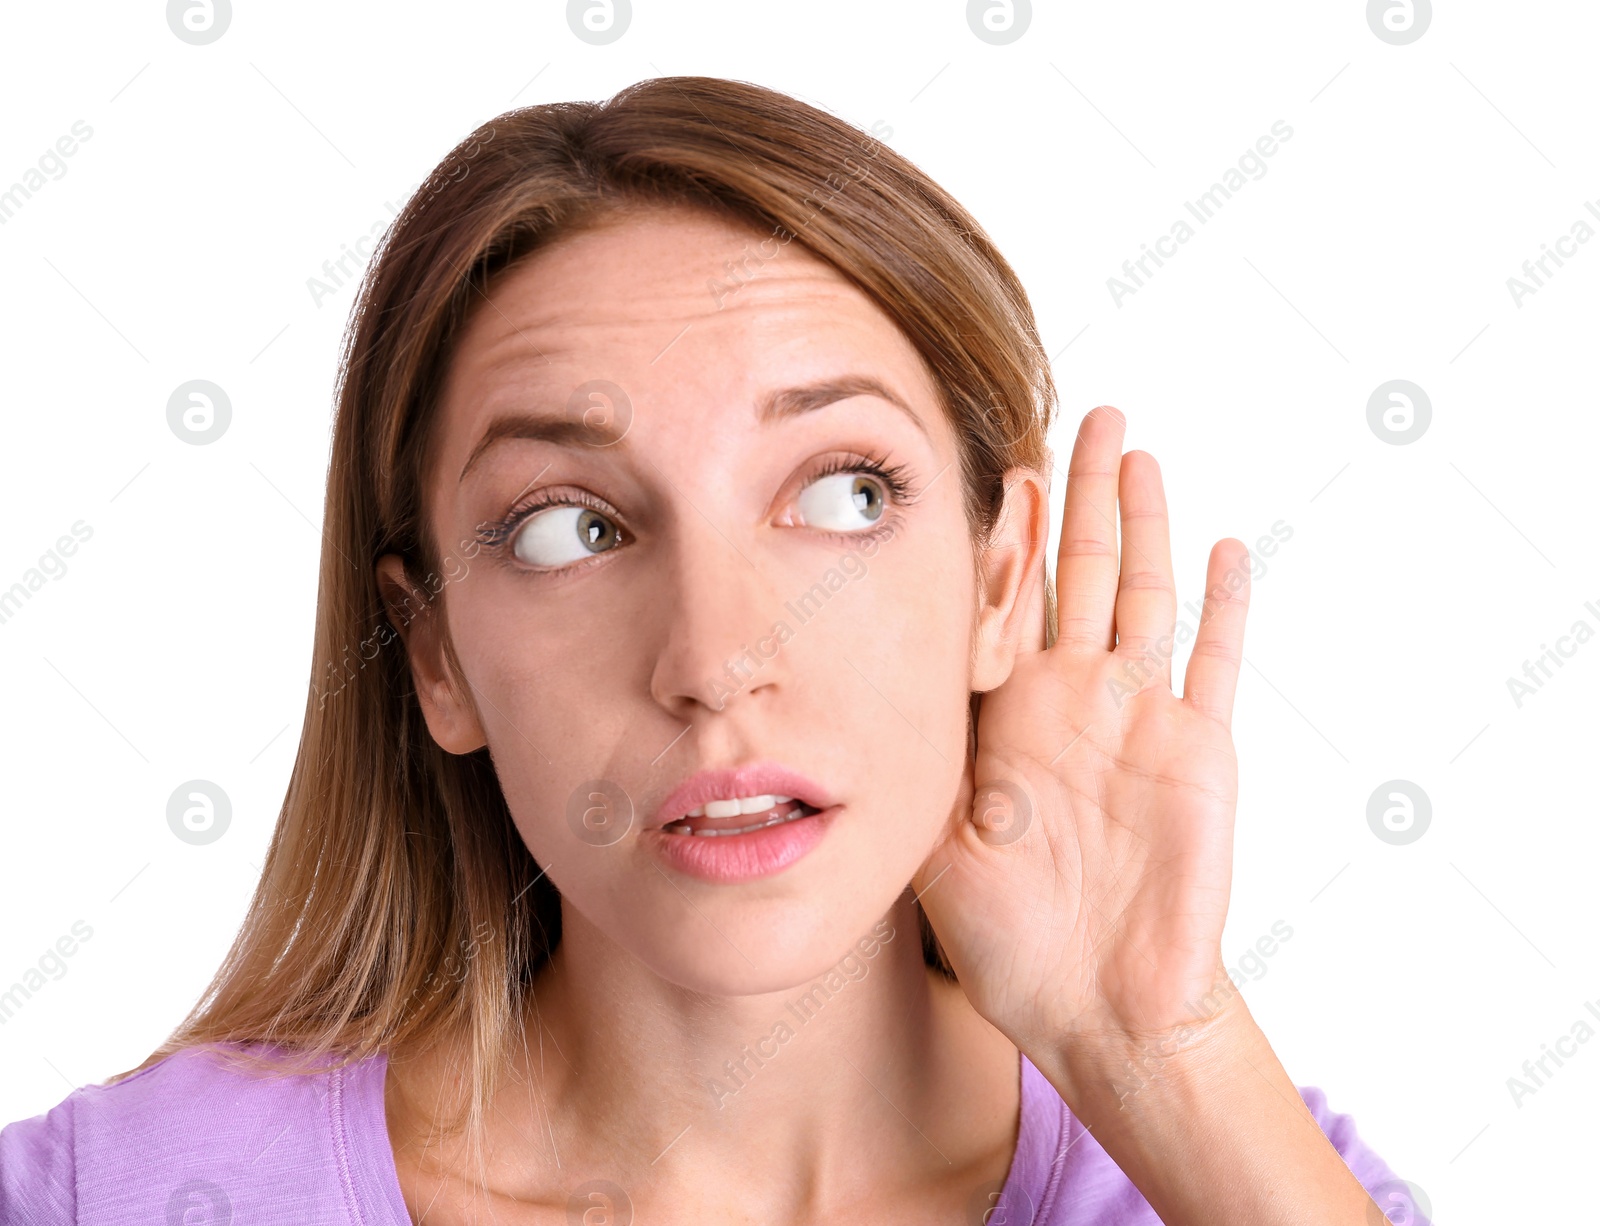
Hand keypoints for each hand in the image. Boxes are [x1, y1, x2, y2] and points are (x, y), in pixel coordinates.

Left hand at [912, 406, 1252, 1056]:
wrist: (1098, 1004)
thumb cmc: (1010, 939)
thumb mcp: (932, 842)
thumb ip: (913, 764)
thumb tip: (854, 694)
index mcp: (1007, 714)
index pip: (1003, 601)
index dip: (999, 538)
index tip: (990, 469)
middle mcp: (1072, 699)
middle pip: (1075, 571)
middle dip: (1075, 495)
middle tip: (1075, 419)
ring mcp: (1139, 717)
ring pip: (1142, 593)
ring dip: (1141, 521)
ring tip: (1134, 448)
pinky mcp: (1199, 747)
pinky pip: (1214, 662)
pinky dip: (1223, 605)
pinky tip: (1222, 545)